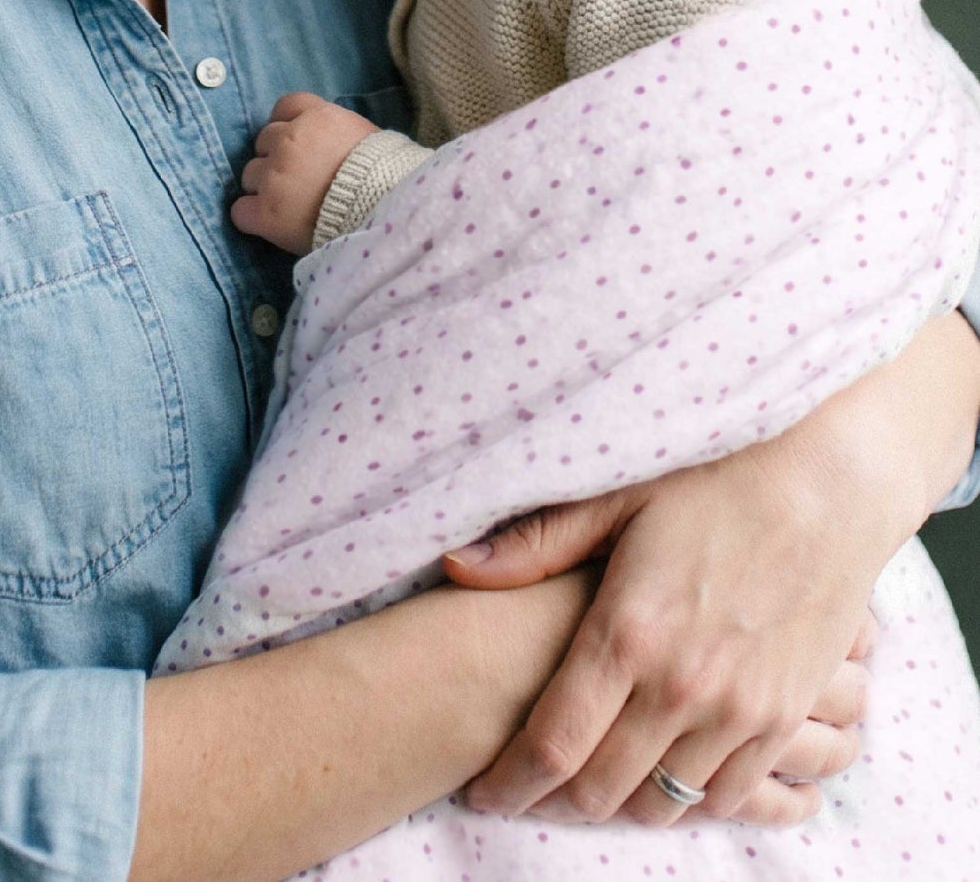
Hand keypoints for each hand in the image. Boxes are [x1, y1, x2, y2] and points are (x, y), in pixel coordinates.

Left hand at [231, 92, 374, 253]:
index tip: (295, 141)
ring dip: (263, 187)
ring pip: (249, 175)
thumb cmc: (384, 176)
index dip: (287, 124)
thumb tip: (327, 139)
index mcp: (316, 118)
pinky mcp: (266, 213)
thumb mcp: (364, 136)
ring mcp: (274, 176)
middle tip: (296, 179)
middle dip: (275, 158)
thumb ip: (335, 131)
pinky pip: (240, 211)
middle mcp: (289, 141)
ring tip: (287, 205)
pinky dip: (252, 218)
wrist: (384, 212)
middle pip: (263, 141)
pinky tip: (270, 224)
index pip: (285, 106)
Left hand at [443, 430, 891, 825]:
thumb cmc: (715, 479)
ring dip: (619, 803)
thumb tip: (455, 567)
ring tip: (590, 781)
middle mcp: (681, 686)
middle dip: (552, 800)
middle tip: (528, 786)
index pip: (550, 744)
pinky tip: (663, 774)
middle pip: (598, 789)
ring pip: (661, 802)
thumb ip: (537, 544)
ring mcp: (738, 710)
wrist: (826, 486)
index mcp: (627, 633)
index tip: (481, 790)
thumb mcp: (618, 497)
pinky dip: (688, 798)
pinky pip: (728, 797)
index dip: (507, 782)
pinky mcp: (784, 718)